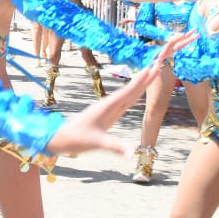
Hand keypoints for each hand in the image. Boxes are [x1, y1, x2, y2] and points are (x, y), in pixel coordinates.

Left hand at [42, 33, 194, 156]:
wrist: (59, 138)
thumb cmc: (75, 139)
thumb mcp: (96, 143)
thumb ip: (114, 147)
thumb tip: (132, 154)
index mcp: (107, 107)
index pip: (128, 92)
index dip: (141, 81)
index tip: (153, 68)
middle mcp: (109, 105)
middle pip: (131, 89)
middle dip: (145, 77)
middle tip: (159, 64)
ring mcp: (108, 109)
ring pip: (128, 94)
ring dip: (141, 84)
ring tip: (152, 72)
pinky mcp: (107, 115)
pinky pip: (124, 102)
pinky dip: (133, 95)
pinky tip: (136, 92)